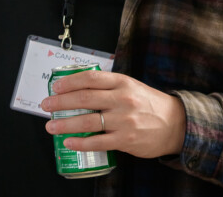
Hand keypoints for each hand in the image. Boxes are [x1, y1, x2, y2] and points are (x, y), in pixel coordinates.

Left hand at [41, 70, 186, 158]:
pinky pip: (97, 142)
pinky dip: (80, 142)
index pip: (91, 78)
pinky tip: (69, 142)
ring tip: (51, 126)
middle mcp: (122, 99)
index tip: (55, 87)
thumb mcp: (132, 87)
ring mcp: (124, 120)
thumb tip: (79, 88)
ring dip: (65, 124)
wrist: (175, 124)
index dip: (70, 82)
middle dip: (61, 102)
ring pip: (87, 121)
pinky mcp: (125, 140)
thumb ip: (109, 86)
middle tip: (47, 105)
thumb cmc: (149, 104)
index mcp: (123, 83)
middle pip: (84, 98)